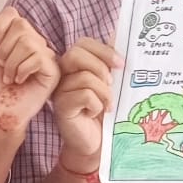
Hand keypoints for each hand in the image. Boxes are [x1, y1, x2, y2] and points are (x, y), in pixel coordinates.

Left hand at [0, 8, 59, 138]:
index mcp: (18, 36)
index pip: (12, 14)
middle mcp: (35, 42)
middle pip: (21, 26)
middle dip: (5, 48)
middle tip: (2, 65)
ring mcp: (46, 55)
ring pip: (28, 42)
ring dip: (11, 62)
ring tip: (9, 77)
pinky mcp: (53, 70)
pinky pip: (37, 57)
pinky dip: (22, 70)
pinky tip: (19, 81)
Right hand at [52, 37, 120, 168]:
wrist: (95, 143)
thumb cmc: (104, 113)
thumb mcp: (111, 85)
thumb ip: (112, 65)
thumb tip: (122, 39)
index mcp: (74, 65)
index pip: (83, 43)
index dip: (103, 50)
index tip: (121, 65)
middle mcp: (63, 75)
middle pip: (76, 53)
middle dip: (101, 66)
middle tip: (113, 84)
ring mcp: (59, 90)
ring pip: (85, 77)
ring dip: (104, 93)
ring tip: (107, 106)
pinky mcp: (61, 107)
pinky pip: (84, 95)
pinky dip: (96, 105)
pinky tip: (94, 114)